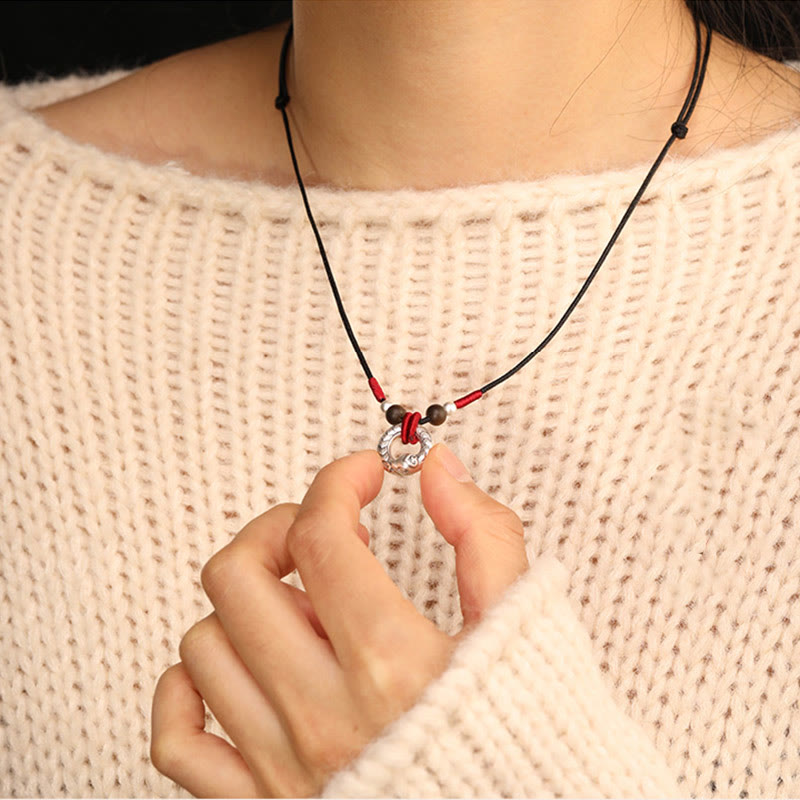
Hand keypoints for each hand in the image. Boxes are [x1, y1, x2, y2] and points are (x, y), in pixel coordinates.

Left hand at [151, 443, 528, 796]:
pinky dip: (188, 690)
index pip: (320, 535)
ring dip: (246, 605)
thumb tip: (436, 469)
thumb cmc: (527, 743)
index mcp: (391, 664)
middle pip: (238, 576)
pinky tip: (237, 664)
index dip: (339, 480)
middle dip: (277, 528)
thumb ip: (482, 537)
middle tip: (316, 531)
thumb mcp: (521, 627)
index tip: (362, 474)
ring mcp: (284, 764)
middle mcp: (324, 714)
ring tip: (303, 609)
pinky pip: (179, 741)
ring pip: (205, 644)